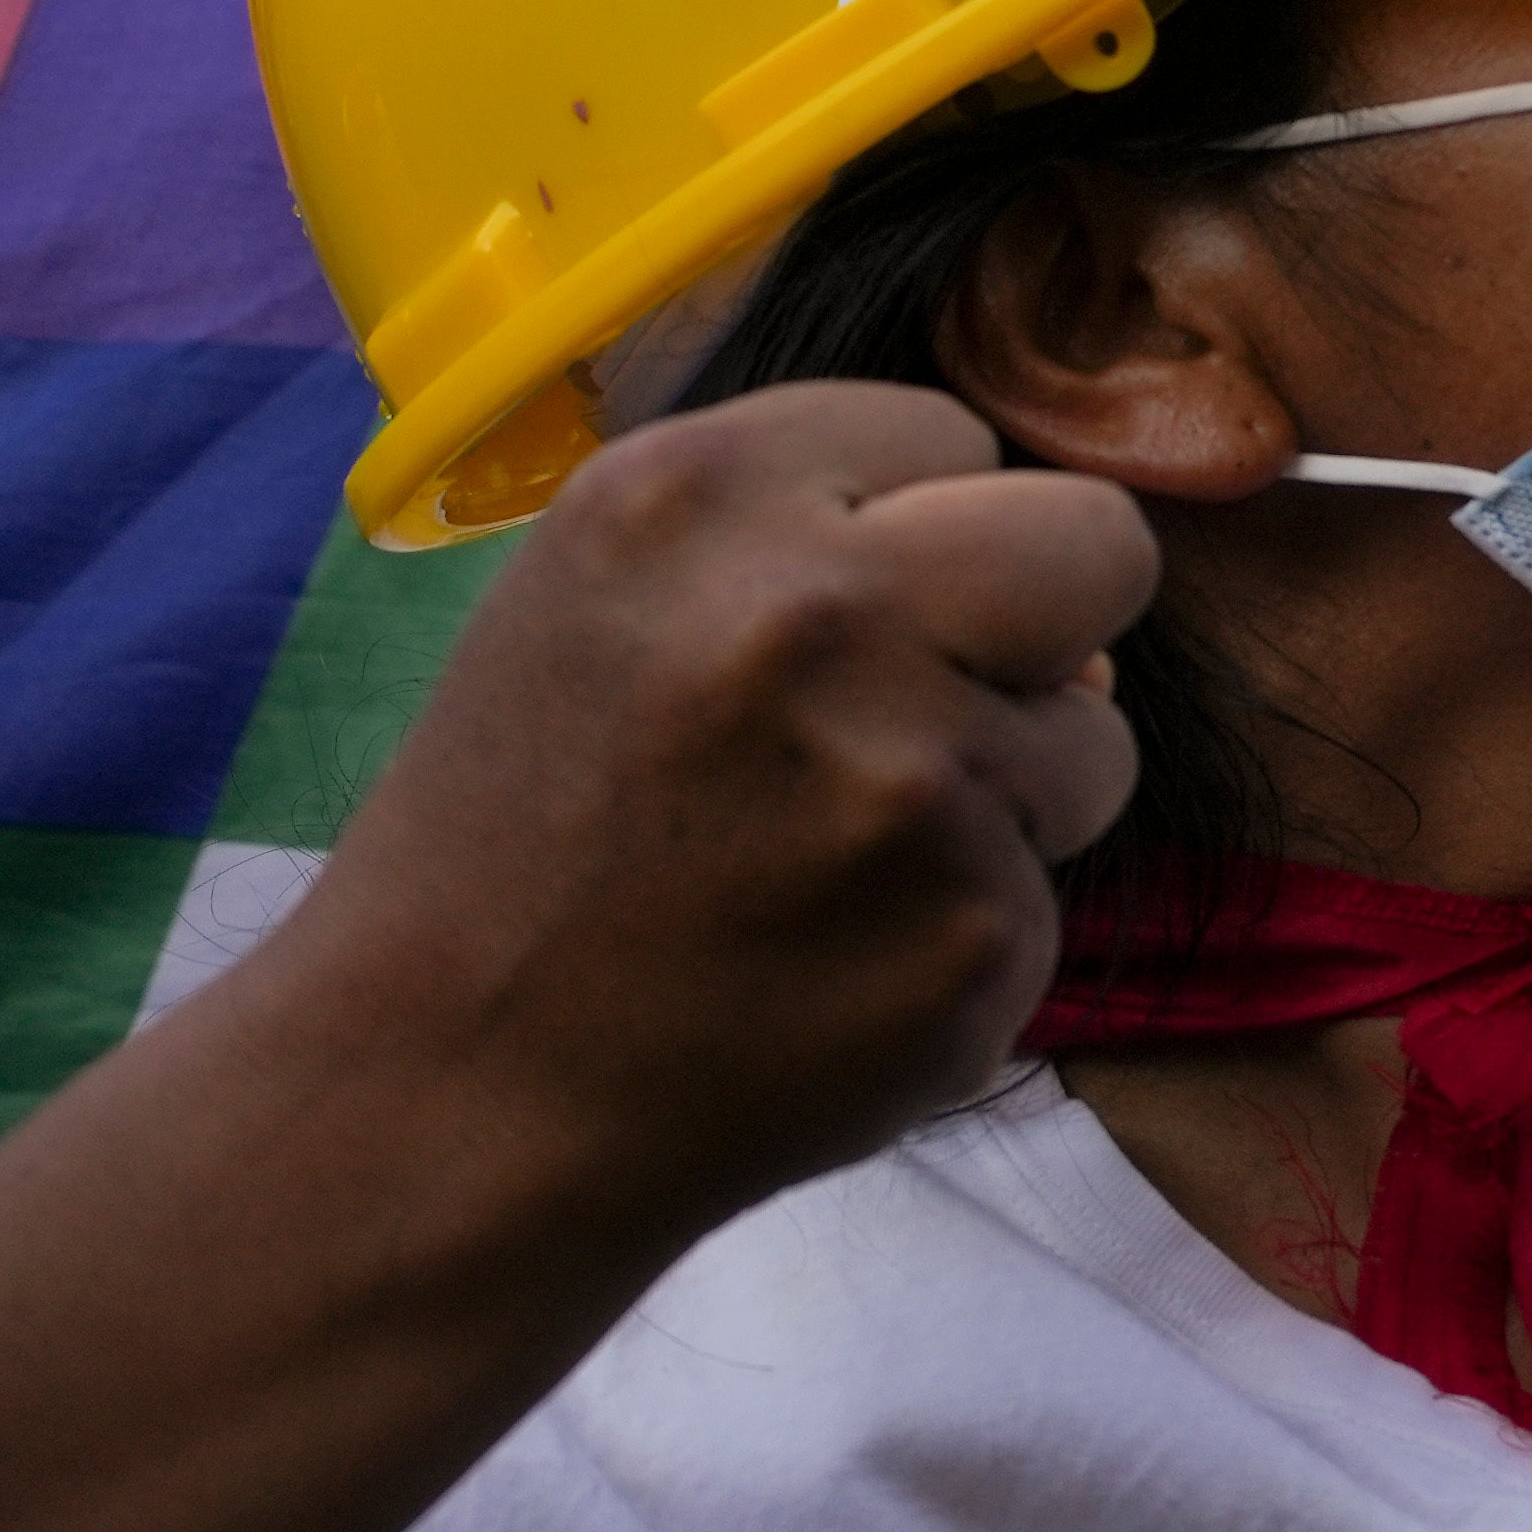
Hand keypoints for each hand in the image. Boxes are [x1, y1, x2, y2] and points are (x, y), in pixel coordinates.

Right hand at [266, 384, 1155, 1244]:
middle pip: (1096, 545)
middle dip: (1040, 628)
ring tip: (814, 873)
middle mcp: (813, 613)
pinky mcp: (975, 933)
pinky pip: (1043, 897)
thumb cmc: (520, 843)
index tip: (816, 625)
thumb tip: (1068, 628)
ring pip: (1092, 742)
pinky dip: (953, 941)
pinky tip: (818, 976)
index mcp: (694, 498)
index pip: (949, 434)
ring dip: (998, 805)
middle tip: (916, 722)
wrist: (435, 1097)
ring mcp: (908, 781)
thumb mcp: (601, 610)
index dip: (900, 537)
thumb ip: (816, 548)